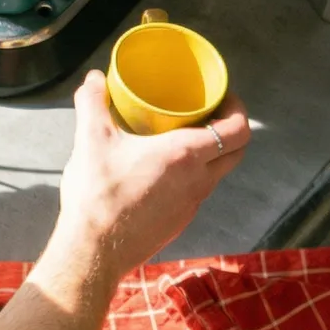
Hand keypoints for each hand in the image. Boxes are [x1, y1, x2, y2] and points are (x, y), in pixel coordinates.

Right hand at [53, 73, 250, 282]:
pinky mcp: (180, 221)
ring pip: (217, 172)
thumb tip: (94, 79)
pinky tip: (164, 170)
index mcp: (185, 155)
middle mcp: (198, 180)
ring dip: (210, 153)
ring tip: (183, 137)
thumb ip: (92, 103)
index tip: (224, 97)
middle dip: (230, 129)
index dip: (238, 110)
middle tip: (207, 113)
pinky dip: (193, 175)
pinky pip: (198, 191)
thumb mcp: (90, 140)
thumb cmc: (98, 195)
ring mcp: (192, 204)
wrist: (94, 250)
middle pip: (236, 152)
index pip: (238, 131)